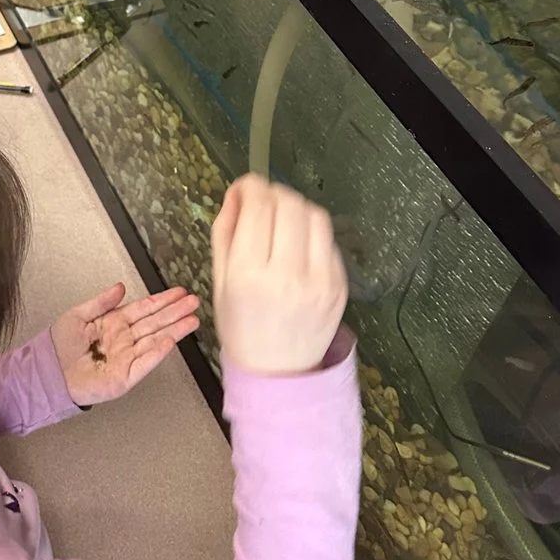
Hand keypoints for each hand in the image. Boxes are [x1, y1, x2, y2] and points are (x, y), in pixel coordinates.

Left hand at [53, 279, 199, 406]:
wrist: (46, 372)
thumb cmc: (57, 347)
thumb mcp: (78, 315)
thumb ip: (101, 302)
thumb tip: (121, 287)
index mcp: (114, 324)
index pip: (145, 308)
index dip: (163, 300)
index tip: (180, 292)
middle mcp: (124, 340)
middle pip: (155, 323)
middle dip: (176, 312)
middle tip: (194, 302)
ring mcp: (126, 359)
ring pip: (155, 341)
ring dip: (175, 330)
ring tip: (192, 319)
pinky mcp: (123, 378)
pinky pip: (144, 363)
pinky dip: (157, 353)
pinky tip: (171, 341)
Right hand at [212, 174, 348, 377]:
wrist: (277, 374)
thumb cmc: (241, 328)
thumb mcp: (219, 283)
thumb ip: (226, 233)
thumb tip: (238, 192)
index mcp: (249, 276)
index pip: (258, 207)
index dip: (252, 186)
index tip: (247, 185)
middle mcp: (287, 274)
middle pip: (289, 204)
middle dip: (273, 193)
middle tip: (263, 202)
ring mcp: (320, 279)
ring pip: (314, 214)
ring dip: (296, 206)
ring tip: (283, 218)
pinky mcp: (340, 284)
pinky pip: (328, 239)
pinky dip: (312, 231)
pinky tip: (299, 243)